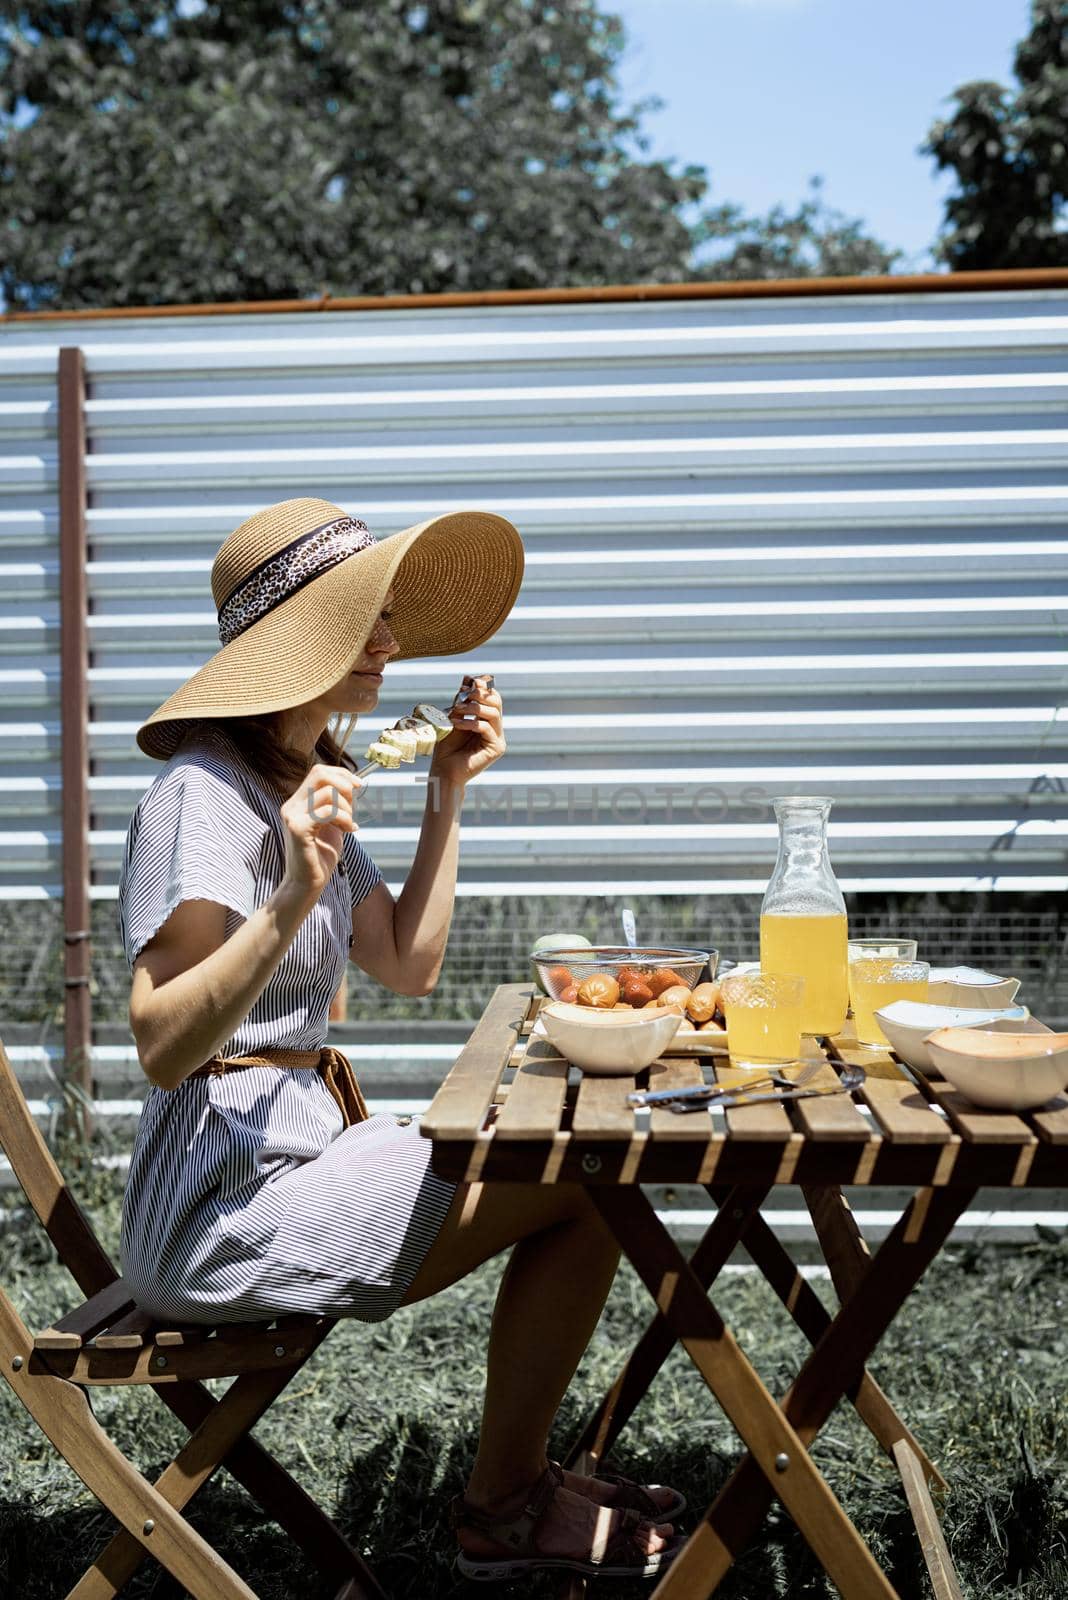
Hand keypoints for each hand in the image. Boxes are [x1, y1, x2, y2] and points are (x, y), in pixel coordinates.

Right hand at [280, 763, 361, 899]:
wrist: (307, 884)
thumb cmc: (320, 855)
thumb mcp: (331, 823)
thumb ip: (336, 804)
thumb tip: (352, 784)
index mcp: (297, 802)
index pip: (318, 772)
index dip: (341, 773)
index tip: (358, 785)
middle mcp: (291, 805)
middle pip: (320, 774)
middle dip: (344, 784)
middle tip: (355, 803)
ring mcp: (292, 816)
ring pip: (328, 793)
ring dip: (347, 808)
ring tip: (349, 824)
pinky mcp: (298, 829)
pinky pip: (327, 812)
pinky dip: (344, 819)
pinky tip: (349, 831)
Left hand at [429, 676, 505, 789]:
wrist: (444, 771)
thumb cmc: (446, 747)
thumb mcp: (453, 718)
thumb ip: (462, 701)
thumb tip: (468, 678)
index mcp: (487, 720)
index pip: (492, 697)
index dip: (482, 686)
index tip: (467, 682)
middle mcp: (495, 728)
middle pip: (497, 701)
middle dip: (480, 694)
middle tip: (463, 695)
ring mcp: (498, 739)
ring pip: (494, 713)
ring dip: (474, 707)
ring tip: (457, 709)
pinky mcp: (496, 748)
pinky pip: (486, 728)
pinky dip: (470, 723)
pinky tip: (456, 724)